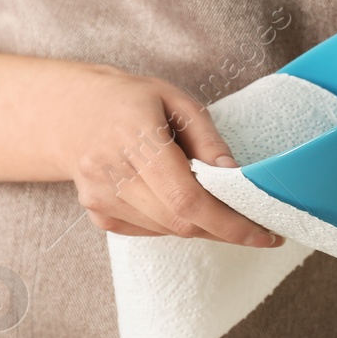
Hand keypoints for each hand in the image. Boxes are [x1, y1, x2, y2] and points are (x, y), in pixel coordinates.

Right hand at [55, 65, 282, 244]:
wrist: (72, 112)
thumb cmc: (133, 101)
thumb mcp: (179, 102)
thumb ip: (209, 141)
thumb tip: (236, 177)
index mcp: (134, 136)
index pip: (187, 198)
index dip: (229, 223)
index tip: (264, 235)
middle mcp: (110, 172)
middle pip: (179, 221)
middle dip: (224, 229)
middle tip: (255, 225)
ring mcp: (99, 197)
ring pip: (167, 230)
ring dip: (202, 226)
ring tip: (219, 207)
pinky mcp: (96, 213)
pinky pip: (149, 231)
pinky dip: (175, 222)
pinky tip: (179, 200)